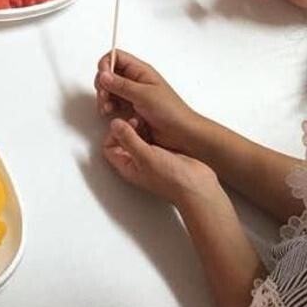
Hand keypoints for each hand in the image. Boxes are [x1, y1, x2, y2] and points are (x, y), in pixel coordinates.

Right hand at [94, 50, 206, 155]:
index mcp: (140, 71)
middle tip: (105, 96)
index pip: (116, 57)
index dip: (106, 65)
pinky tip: (111, 112)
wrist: (182, 133)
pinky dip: (108, 106)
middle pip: (108, 73)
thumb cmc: (171, 112)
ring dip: (104, 97)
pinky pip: (113, 101)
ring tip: (108, 107)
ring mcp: (131, 93)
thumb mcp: (144, 95)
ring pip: (109, 88)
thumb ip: (121, 85)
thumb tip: (103, 74)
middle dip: (102, 84)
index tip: (103, 78)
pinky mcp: (129, 106)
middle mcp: (135, 80)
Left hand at [103, 118, 222, 205]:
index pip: (108, 148)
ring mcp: (150, 158)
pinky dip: (151, 130)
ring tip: (146, 120)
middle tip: (135, 120)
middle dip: (126, 128)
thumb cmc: (172, 179)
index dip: (112, 134)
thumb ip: (128, 139)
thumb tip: (114, 124)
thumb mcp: (145, 156)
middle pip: (122, 141)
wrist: (198, 186)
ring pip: (137, 138)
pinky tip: (157, 125)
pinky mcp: (163, 153)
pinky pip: (151, 138)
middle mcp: (136, 163)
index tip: (124, 125)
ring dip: (139, 128)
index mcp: (127, 166)